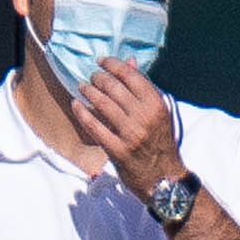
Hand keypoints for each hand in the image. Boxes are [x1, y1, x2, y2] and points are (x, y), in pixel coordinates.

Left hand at [68, 58, 185, 198]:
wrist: (163, 177)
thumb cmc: (160, 142)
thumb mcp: (159, 113)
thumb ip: (144, 89)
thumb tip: (130, 62)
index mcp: (156, 104)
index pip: (131, 76)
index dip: (113, 65)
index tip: (102, 61)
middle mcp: (144, 117)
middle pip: (114, 88)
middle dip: (99, 78)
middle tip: (91, 77)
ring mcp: (130, 134)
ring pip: (103, 104)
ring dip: (89, 92)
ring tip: (82, 87)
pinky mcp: (117, 150)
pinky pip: (94, 127)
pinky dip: (82, 113)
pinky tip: (76, 104)